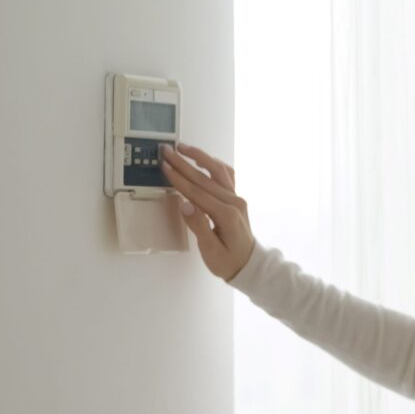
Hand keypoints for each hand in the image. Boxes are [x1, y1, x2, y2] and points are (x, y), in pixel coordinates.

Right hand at [160, 143, 254, 281]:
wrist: (249, 265)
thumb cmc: (228, 262)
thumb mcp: (210, 250)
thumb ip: (199, 226)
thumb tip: (184, 204)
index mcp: (226, 214)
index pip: (198, 192)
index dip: (179, 178)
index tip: (165, 166)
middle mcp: (234, 202)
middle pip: (205, 178)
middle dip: (184, 163)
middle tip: (167, 151)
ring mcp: (237, 198)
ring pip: (218, 171)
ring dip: (200, 157)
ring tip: (183, 148)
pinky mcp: (236, 198)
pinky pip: (226, 176)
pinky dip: (213, 164)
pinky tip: (202, 159)